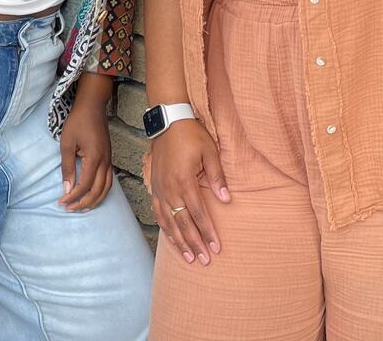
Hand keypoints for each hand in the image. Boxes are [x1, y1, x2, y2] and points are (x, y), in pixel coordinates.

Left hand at [59, 73, 114, 211]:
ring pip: (107, 187)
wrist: (92, 106)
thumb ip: (67, 167)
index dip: (73, 197)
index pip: (85, 185)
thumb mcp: (67, 144)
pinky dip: (102, 191)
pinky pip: (109, 180)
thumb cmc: (78, 122)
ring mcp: (109, 160)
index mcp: (94, 158)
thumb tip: (66, 189)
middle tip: (70, 208)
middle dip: (84, 203)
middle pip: (98, 191)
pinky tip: (93, 194)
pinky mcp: (109, 158)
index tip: (61, 202)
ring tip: (82, 207)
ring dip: (95, 200)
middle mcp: (105, 161)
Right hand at [148, 118, 229, 265]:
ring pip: (169, 222)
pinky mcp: (155, 187)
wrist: (168, 122)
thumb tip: (226, 200)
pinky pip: (159, 213)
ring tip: (189, 257)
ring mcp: (160, 189)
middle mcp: (170, 189)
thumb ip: (217, 177)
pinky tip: (172, 238)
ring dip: (179, 241)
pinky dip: (166, 228)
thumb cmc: (192, 135)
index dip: (207, 232)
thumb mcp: (210, 152)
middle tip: (204, 260)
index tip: (216, 247)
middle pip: (183, 223)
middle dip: (194, 243)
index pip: (198, 214)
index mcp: (185, 181)